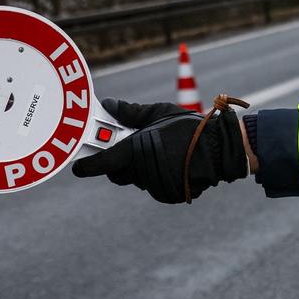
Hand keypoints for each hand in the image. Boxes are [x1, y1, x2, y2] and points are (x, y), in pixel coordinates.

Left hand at [72, 98, 250, 203]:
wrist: (220, 150)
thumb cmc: (190, 128)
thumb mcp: (160, 112)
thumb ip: (131, 111)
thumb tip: (110, 104)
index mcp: (135, 152)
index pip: (101, 163)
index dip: (86, 166)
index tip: (77, 166)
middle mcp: (142, 173)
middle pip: (118, 173)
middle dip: (118, 162)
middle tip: (129, 147)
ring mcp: (156, 186)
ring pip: (139, 179)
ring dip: (142, 167)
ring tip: (159, 150)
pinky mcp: (169, 194)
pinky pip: (156, 185)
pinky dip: (158, 175)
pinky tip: (172, 161)